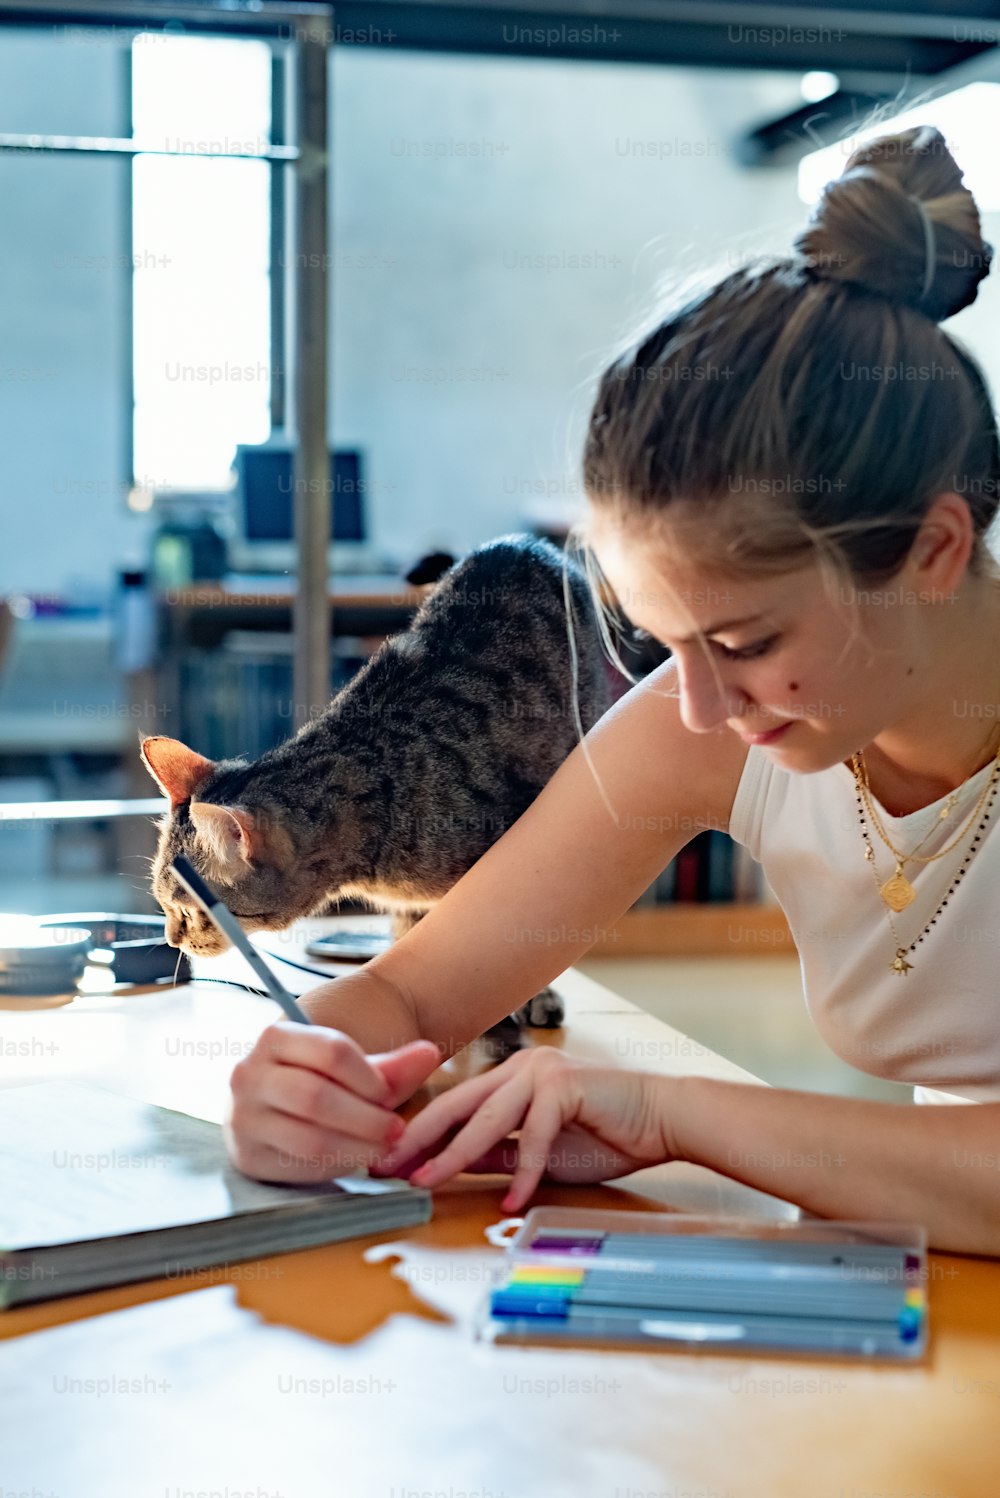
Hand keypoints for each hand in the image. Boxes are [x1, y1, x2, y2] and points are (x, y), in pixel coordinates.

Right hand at [225, 1021, 441, 1182]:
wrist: (279, 1099)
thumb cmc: (323, 1077)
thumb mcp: (357, 1066)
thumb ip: (394, 1063)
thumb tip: (430, 1054)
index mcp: (275, 1036)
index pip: (331, 1052)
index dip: (370, 1077)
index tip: (389, 1094)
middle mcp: (248, 1074)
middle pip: (316, 1097)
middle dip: (366, 1118)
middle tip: (396, 1130)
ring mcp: (243, 1118)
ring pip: (308, 1138)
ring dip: (357, 1147)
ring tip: (384, 1147)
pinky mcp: (248, 1156)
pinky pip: (299, 1166)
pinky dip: (337, 1165)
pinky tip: (357, 1158)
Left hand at [376, 1047, 678, 1211]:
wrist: (661, 1119)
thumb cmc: (606, 1134)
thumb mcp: (539, 1153)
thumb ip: (498, 1153)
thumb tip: (452, 1167)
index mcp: (509, 1078)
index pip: (452, 1108)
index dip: (419, 1137)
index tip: (389, 1165)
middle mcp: (518, 1067)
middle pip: (455, 1106)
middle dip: (416, 1140)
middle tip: (383, 1168)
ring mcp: (540, 1072)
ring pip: (485, 1120)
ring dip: (453, 1156)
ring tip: (426, 1183)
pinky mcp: (563, 1085)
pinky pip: (532, 1136)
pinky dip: (523, 1171)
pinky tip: (513, 1200)